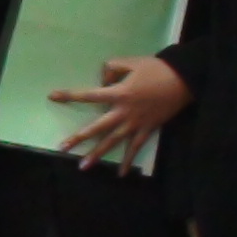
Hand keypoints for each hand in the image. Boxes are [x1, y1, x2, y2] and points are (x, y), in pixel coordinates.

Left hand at [54, 55, 190, 167]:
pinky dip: (128, 161)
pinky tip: (121, 174)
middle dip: (79, 137)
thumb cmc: (156, 68)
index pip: (89, 95)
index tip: (52, 97)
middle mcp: (124, 111)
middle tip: (63, 147)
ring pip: (113, 141)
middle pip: (98, 127)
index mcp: (119, 93)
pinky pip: (135, 148)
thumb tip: (103, 81)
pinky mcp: (148, 129)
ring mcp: (136, 123)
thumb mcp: (131, 62)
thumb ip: (111, 68)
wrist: (184, 79)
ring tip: (83, 166)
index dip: (70, 95)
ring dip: (98, 154)